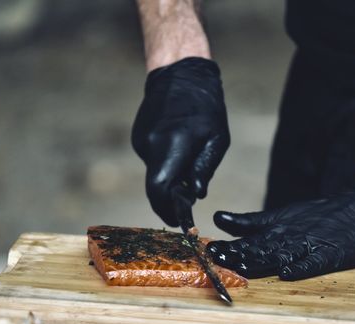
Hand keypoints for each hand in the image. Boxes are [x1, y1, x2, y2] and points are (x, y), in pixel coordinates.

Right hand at [132, 57, 229, 225]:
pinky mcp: (138, 138)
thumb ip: (203, 170)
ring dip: (169, 177)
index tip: (178, 221)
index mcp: (172, 146)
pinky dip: (164, 164)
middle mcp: (151, 146)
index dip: (166, 210)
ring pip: (154, 174)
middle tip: (186, 201)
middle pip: (155, 187)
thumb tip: (195, 195)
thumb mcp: (216, 140)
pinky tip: (177, 148)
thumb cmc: (205, 106)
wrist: (179, 72)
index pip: (159, 190)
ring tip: (188, 159)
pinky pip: (151, 160)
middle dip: (169, 199)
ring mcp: (141, 141)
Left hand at [207, 173, 354, 279]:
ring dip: (261, 261)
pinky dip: (299, 268)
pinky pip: (312, 263)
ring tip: (242, 267)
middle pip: (258, 247)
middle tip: (215, 258)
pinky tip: (287, 274)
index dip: (228, 245)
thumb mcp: (283, 214)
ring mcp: (309, 245)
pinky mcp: (329, 255)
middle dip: (235, 254)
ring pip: (280, 255)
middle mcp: (289, 235)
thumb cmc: (322, 213)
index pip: (247, 237)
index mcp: (278, 227)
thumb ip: (252, 221)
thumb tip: (220, 219)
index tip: (208, 250)